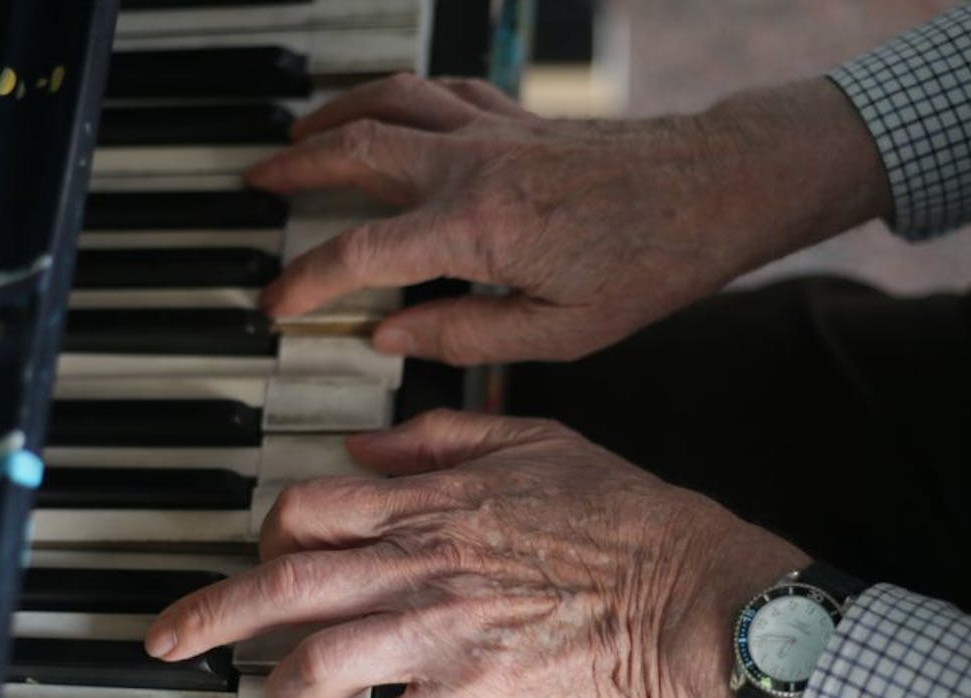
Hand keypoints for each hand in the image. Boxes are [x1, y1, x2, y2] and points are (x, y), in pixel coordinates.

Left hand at [145, 410, 807, 697]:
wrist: (683, 584)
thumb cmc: (618, 511)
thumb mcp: (530, 439)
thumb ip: (438, 437)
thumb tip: (364, 448)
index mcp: (428, 504)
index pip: (306, 510)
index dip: (265, 535)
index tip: (258, 555)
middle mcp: (420, 565)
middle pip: (284, 585)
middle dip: (209, 616)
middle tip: (165, 643)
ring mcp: (444, 630)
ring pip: (321, 664)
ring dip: (285, 689)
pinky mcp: (478, 692)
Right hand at [246, 75, 890, 364]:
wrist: (715, 189)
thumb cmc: (650, 264)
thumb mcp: (562, 332)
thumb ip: (466, 335)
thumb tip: (391, 335)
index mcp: (478, 229)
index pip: (362, 253)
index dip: (306, 281)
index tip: (275, 303)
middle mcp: (474, 166)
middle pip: (355, 150)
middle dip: (293, 169)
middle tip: (255, 186)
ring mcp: (494, 131)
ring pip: (389, 103)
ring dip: (332, 115)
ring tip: (296, 136)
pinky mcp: (517, 116)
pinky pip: (437, 89)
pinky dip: (394, 95)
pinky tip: (382, 110)